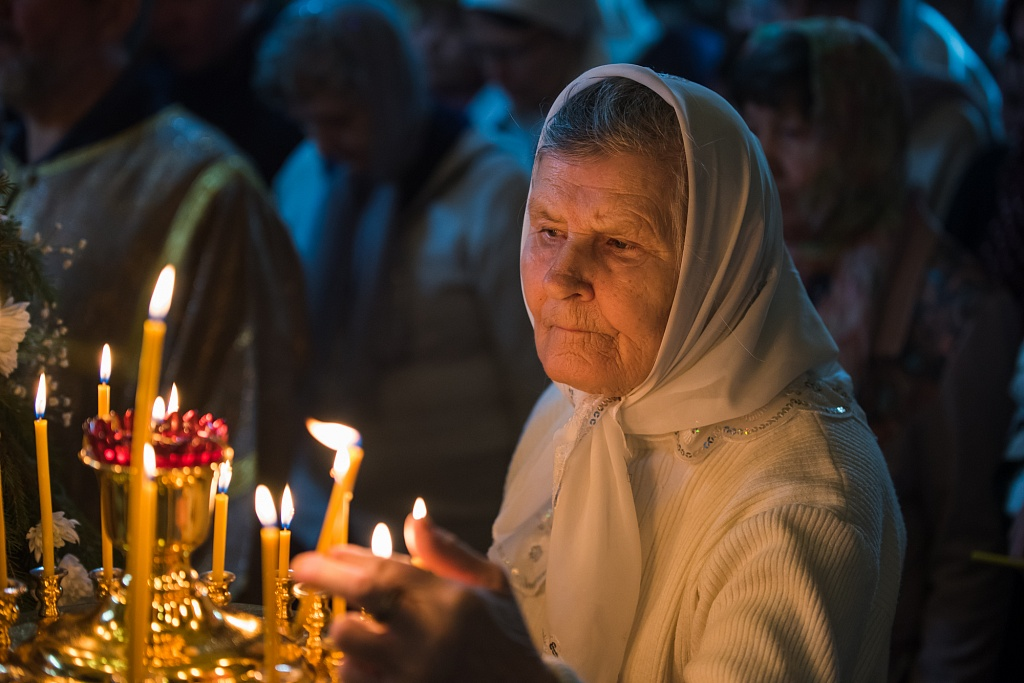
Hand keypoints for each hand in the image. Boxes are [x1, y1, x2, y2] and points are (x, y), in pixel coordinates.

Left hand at [291, 514, 557, 682]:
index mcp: (451, 602)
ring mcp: (412, 676)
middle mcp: (428, 639)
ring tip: (362, 632)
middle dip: (325, 580)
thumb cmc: (503, 636)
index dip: (348, 560)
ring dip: (347, 636)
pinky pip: (355, 682)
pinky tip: (371, 661)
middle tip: (303, 570)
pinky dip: (356, 669)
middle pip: (357, 607)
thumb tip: (413, 518)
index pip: (385, 572)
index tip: (326, 553)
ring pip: (348, 651)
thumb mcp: (491, 586)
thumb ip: (448, 553)